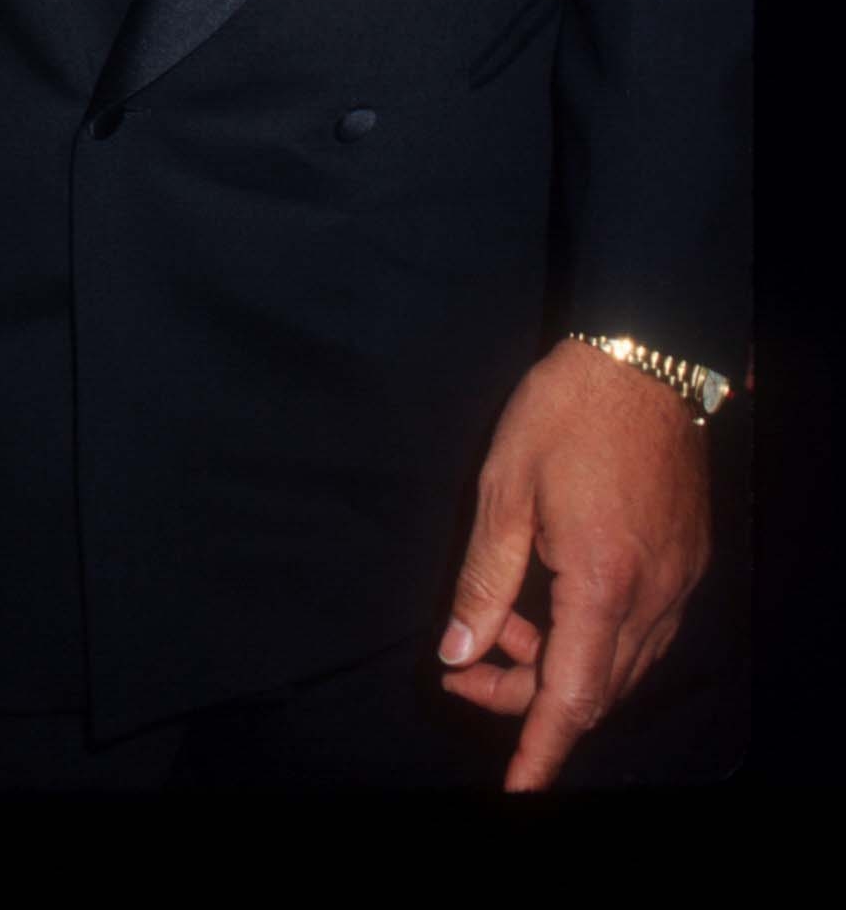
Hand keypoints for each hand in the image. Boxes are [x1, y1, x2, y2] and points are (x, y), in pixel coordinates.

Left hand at [438, 337, 711, 789]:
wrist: (642, 354)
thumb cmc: (565, 411)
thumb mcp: (504, 489)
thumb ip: (483, 579)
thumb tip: (458, 651)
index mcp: (604, 582)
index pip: (572, 697)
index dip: (539, 749)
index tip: (517, 792)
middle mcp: (654, 595)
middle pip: (597, 689)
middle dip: (529, 699)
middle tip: (466, 671)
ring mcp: (679, 580)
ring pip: (622, 662)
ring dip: (560, 663)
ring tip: (498, 622)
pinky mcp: (687, 559)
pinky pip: (642, 627)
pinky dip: (592, 633)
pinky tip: (550, 597)